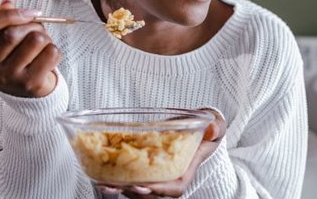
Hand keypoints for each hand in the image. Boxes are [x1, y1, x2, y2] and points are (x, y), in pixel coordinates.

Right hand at [0, 0, 61, 97]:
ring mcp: (8, 78)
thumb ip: (3, 21)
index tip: (30, 12)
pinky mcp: (30, 84)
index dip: (7, 15)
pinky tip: (48, 59)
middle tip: (40, 30)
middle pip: (13, 33)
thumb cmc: (15, 61)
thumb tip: (7, 2)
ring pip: (36, 40)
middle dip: (33, 26)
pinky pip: (51, 53)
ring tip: (43, 46)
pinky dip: (55, 51)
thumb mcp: (2, 42)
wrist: (27, 95)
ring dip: (46, 37)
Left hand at [98, 108, 226, 197]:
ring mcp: (155, 174)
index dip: (159, 190)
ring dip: (120, 188)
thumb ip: (216, 127)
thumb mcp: (215, 125)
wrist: (199, 128)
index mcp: (186, 169)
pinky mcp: (143, 167)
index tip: (144, 186)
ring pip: (137, 188)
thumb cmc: (206, 129)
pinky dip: (115, 176)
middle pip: (151, 193)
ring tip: (104, 183)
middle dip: (134, 192)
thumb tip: (212, 130)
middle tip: (118, 186)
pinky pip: (129, 176)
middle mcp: (169, 176)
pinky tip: (100, 172)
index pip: (175, 187)